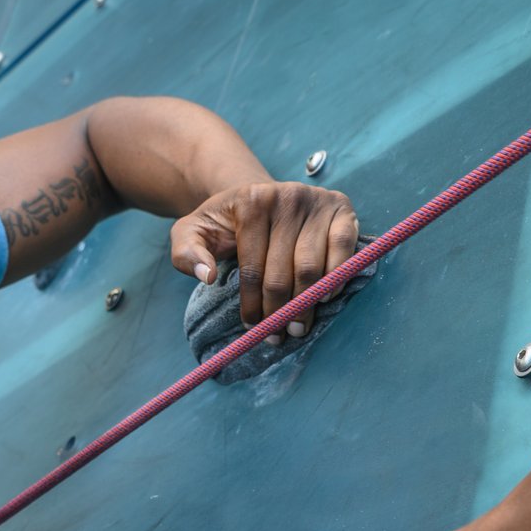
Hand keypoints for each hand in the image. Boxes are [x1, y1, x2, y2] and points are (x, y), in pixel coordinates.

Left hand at [168, 182, 360, 337]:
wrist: (258, 196)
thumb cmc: (226, 221)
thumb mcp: (192, 231)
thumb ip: (186, 253)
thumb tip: (208, 276)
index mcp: (251, 201)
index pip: (252, 266)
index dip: (252, 304)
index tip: (252, 327)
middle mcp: (287, 195)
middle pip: (284, 271)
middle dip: (279, 311)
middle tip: (277, 335)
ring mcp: (316, 200)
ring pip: (312, 266)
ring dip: (306, 304)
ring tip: (298, 326)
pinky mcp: (340, 208)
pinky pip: (344, 248)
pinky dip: (336, 277)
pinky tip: (324, 297)